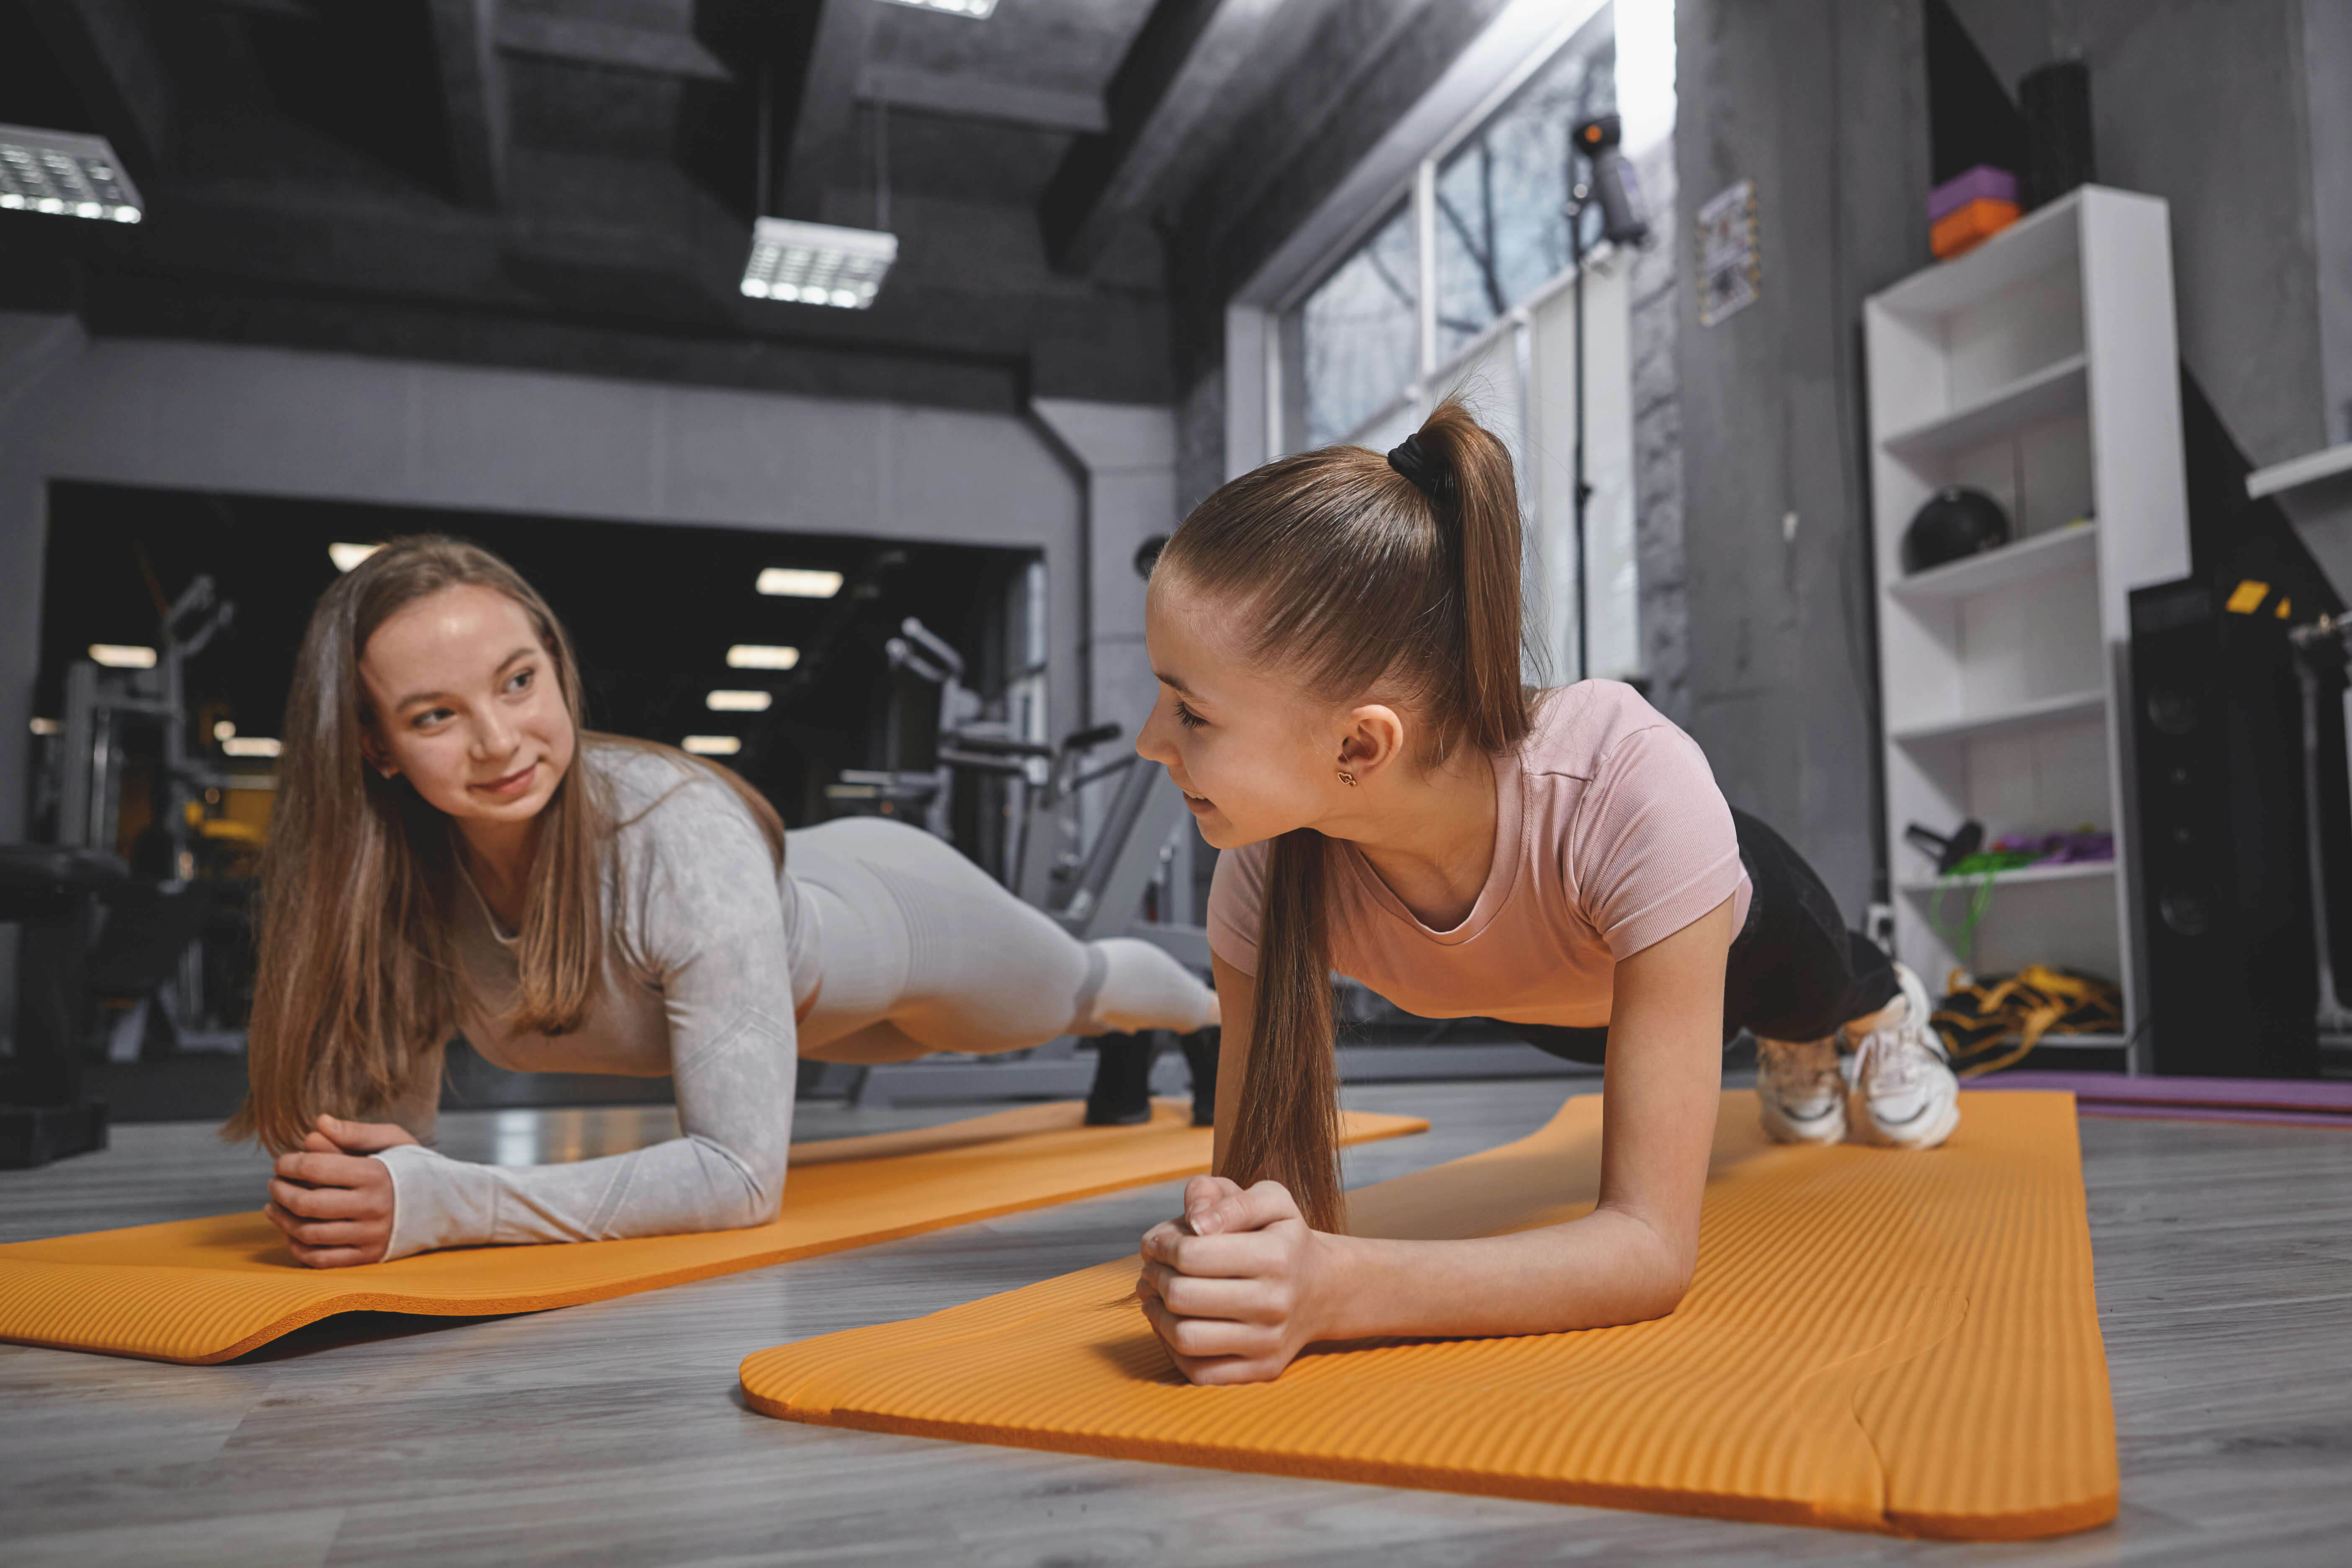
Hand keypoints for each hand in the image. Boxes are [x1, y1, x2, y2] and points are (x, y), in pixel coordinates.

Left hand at [264, 1114, 415, 1268]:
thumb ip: (354, 1133)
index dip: (289, 1163)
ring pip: (309, 1233)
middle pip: (307, 1203)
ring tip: (274, 1207)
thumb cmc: (416, 1168)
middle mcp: (372, 1207)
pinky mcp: (368, 1256)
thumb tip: (317, 1125)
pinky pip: (322, 1260)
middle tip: (275, 1183)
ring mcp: (370, 1235)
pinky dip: (299, 1249)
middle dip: (281, 1191)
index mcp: (375, 1174)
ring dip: (282, 1220)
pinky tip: (292, 1234)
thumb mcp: (394, 1140)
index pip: (315, 1168)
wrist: (450, 1206)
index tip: (282, 1162)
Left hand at [1136, 1174, 1339, 1384]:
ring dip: (1156, 1314)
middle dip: (1156, 1277)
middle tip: (1153, 1268)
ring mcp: (1269, 1342)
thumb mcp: (1269, 1200)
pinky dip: (1172, 1349)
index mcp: (1276, 1255)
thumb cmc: (1283, 1239)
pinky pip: (1198, 1372)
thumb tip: (1194, 1221)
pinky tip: (1171, 1323)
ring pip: (1185, 1338)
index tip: (1158, 1243)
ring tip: (1155, 1295)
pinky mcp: (1262, 1371)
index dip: (1162, 1246)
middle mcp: (1275, 1303)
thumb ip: (1226, 1198)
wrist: (1323, 1290)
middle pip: (1182, 1296)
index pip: (1191, 1254)